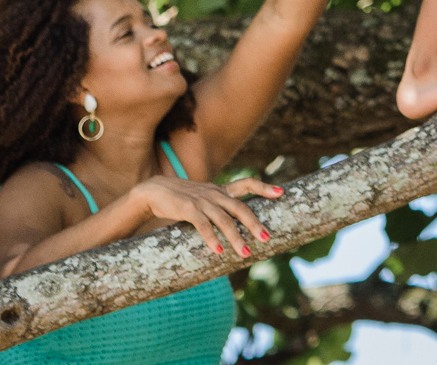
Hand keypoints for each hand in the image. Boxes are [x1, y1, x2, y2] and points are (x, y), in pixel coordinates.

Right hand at [133, 175, 281, 256]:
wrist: (154, 191)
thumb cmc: (182, 198)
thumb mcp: (204, 198)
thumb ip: (219, 205)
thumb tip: (236, 222)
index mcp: (221, 190)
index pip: (247, 183)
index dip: (264, 188)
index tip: (281, 192)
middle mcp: (215, 194)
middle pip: (240, 208)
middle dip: (254, 224)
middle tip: (267, 238)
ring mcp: (202, 201)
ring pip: (224, 220)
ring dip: (236, 238)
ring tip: (245, 253)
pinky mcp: (188, 209)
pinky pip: (203, 225)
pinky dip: (211, 238)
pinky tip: (218, 251)